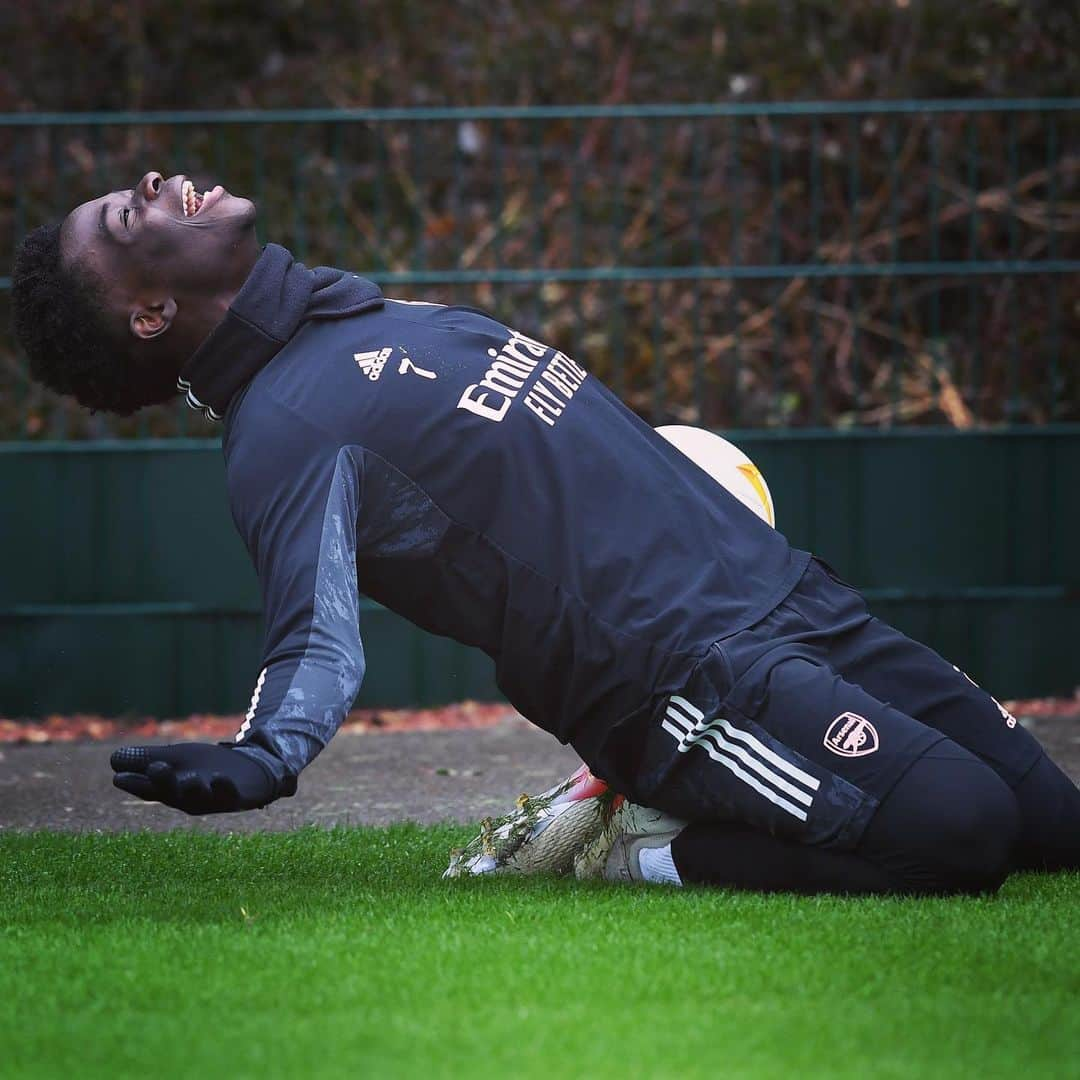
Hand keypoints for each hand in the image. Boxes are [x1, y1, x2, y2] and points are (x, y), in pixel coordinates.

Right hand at [111, 742, 276, 814]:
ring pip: (199, 798)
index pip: (147, 787)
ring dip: (193, 788)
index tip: (118, 777)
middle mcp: (187, 798)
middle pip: (171, 793)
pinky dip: (224, 787)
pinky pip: (229, 795)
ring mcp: (211, 799)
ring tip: (190, 778)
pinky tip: (219, 777)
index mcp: (168, 789)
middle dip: (163, 781)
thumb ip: (147, 759)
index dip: (135, 783)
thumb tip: (114, 759)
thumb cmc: (205, 767)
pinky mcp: (235, 796)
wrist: (247, 772)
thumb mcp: (176, 759)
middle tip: (156, 767)